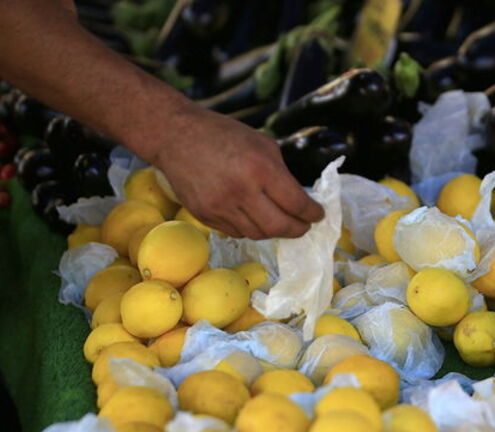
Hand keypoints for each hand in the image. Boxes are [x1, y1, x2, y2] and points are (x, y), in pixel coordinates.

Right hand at [148, 105, 323, 238]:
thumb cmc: (224, 135)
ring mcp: (220, 206)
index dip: (312, 213)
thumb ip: (282, 173)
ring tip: (280, 220)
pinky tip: (255, 217)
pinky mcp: (205, 215)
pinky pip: (236, 232)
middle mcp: (241, 191)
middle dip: (297, 230)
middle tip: (304, 226)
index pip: (296, 204)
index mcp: (260, 169)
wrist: (175, 136)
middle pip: (279, 227)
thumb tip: (300, 199)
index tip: (318, 214)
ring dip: (273, 230)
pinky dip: (250, 227)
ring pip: (257, 234)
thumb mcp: (263, 144)